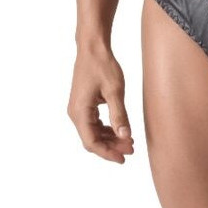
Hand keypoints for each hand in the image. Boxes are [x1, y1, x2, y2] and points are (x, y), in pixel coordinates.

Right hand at [67, 44, 134, 163]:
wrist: (93, 49)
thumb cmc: (103, 66)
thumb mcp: (115, 91)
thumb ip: (120, 115)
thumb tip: (125, 136)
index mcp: (79, 112)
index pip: (91, 142)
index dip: (107, 153)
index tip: (123, 159)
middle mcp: (75, 113)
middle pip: (92, 140)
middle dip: (111, 147)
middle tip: (131, 149)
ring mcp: (78, 109)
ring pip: (93, 133)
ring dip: (110, 139)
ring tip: (129, 141)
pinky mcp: (83, 105)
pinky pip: (93, 124)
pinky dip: (106, 130)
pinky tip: (120, 130)